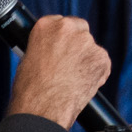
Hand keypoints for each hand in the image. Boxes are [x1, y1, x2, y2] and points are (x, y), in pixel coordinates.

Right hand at [6, 14, 111, 129]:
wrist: (42, 109)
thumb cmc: (30, 89)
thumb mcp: (29, 58)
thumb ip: (45, 47)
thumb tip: (54, 51)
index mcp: (46, 25)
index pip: (61, 23)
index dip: (63, 38)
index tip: (62, 48)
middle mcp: (68, 28)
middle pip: (80, 30)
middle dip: (77, 44)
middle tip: (71, 63)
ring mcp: (87, 42)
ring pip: (91, 48)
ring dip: (87, 60)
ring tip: (74, 79)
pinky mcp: (101, 58)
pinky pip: (102, 63)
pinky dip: (97, 73)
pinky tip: (84, 84)